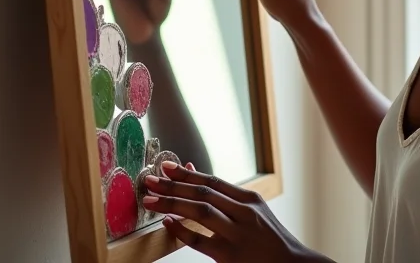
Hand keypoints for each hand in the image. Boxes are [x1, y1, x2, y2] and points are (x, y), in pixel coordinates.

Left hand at [143, 163, 323, 261]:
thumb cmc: (269, 240)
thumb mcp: (254, 213)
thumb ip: (227, 198)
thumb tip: (195, 175)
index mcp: (250, 199)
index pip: (213, 181)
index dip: (187, 174)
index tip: (166, 166)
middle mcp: (244, 213)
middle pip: (203, 193)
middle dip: (174, 185)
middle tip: (150, 180)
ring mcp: (238, 234)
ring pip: (201, 212)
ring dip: (173, 203)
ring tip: (151, 199)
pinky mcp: (231, 257)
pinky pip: (201, 241)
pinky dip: (182, 230)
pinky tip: (168, 224)